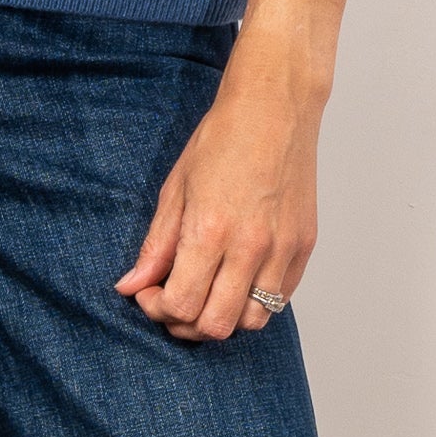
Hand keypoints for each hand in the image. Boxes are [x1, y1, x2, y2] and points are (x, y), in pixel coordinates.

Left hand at [114, 40, 325, 341]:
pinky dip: (253, 302)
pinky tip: (234, 280)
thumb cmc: (221, 141)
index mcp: (210, 231)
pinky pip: (279, 300)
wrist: (274, 110)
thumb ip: (155, 245)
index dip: (157, 309)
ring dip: (222, 318)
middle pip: (216, 326)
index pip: (180, 305)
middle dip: (185, 324)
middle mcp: (250, 248)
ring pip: (252, 321)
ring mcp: (282, 250)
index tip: (149, 292)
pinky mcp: (304, 247)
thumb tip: (130, 286)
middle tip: (172, 300)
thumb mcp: (175, 189)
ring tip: (205, 292)